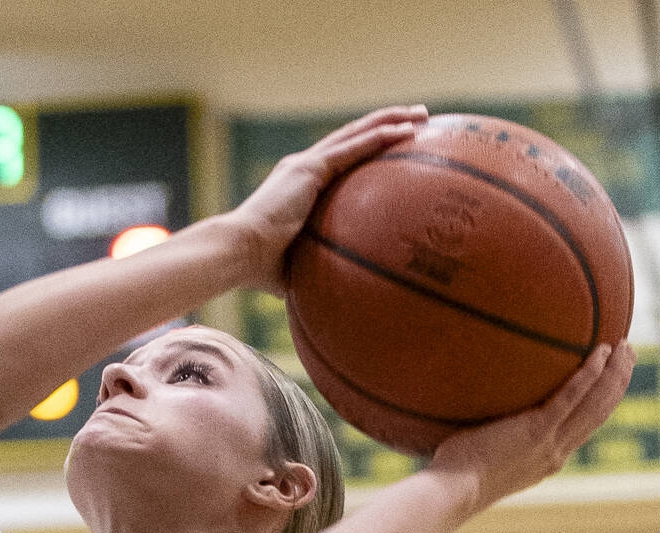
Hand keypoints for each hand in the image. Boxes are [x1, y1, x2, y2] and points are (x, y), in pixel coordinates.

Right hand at [230, 104, 427, 295]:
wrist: (238, 252)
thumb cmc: (259, 268)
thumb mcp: (297, 264)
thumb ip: (314, 267)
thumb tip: (329, 291)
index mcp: (299, 185)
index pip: (339, 159)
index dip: (367, 147)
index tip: (394, 143)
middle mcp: (302, 168)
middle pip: (352, 137)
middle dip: (386, 123)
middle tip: (417, 117)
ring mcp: (305, 165)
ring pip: (356, 133)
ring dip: (390, 120)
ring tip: (422, 114)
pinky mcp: (309, 168)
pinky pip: (353, 148)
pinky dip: (380, 137)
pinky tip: (406, 130)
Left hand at [428, 341, 635, 513]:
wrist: (453, 492)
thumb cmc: (455, 476)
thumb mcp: (484, 456)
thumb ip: (493, 437)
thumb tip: (477, 412)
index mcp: (548, 459)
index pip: (584, 427)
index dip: (603, 401)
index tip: (612, 379)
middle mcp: (556, 452)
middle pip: (600, 412)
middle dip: (618, 381)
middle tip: (628, 353)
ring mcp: (549, 442)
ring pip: (595, 404)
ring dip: (614, 373)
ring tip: (624, 346)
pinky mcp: (536, 431)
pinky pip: (569, 398)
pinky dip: (588, 374)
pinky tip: (598, 352)